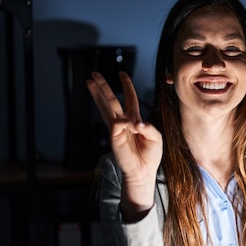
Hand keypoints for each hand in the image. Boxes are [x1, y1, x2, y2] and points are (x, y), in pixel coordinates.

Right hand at [87, 71, 162, 219]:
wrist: (143, 171)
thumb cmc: (150, 155)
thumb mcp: (156, 138)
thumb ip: (149, 127)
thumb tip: (136, 123)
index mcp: (135, 119)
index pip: (130, 98)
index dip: (126, 86)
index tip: (122, 74)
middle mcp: (124, 121)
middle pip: (112, 99)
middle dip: (104, 86)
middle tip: (94, 74)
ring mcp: (117, 128)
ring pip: (106, 106)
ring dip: (98, 93)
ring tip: (90, 81)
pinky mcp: (113, 136)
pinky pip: (117, 123)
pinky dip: (125, 122)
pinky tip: (130, 127)